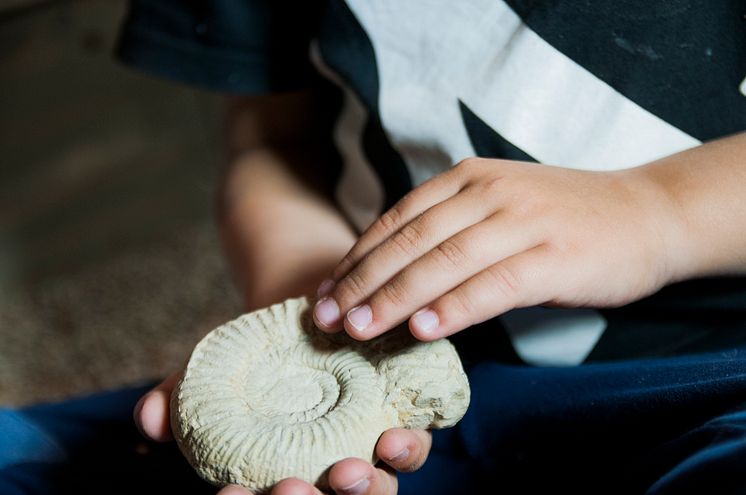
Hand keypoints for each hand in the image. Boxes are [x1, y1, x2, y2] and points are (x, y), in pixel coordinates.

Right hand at [134, 373, 431, 494]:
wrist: (310, 307)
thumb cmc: (256, 354)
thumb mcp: (212, 371)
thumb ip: (179, 398)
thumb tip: (148, 419)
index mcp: (280, 471)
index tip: (234, 492)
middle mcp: (326, 470)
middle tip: (295, 489)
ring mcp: (366, 448)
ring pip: (376, 488)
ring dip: (366, 489)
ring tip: (353, 471)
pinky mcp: (399, 417)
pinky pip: (411, 446)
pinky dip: (407, 448)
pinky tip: (395, 435)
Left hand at [312, 157, 682, 340]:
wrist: (644, 214)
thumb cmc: (561, 219)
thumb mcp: (497, 207)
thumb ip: (448, 230)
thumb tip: (389, 275)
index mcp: (467, 177)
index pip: (396, 220)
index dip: (355, 259)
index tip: (325, 294)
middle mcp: (488, 192)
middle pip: (409, 240)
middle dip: (361, 282)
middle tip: (326, 318)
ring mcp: (522, 221)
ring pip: (443, 261)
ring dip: (395, 298)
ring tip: (360, 330)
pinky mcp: (553, 256)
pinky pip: (493, 283)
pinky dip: (454, 307)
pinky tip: (424, 330)